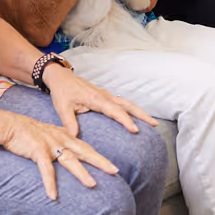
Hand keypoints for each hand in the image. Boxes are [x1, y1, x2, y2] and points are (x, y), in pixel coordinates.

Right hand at [0, 111, 116, 199]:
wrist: (10, 125)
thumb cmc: (29, 131)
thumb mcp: (49, 133)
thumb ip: (61, 140)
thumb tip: (70, 146)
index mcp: (65, 136)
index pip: (86, 147)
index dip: (99, 155)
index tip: (112, 165)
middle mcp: (62, 140)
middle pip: (85, 152)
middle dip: (101, 161)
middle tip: (115, 171)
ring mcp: (51, 145)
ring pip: (70, 161)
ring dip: (82, 173)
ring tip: (92, 185)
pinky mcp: (38, 152)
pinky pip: (46, 170)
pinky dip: (50, 183)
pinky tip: (53, 196)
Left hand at [43, 62, 157, 137]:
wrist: (60, 77)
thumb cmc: (62, 92)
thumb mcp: (62, 107)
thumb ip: (69, 123)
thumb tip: (74, 138)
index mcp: (96, 98)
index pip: (115, 111)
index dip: (126, 120)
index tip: (136, 130)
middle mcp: (104, 96)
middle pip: (128, 105)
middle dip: (142, 114)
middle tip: (154, 125)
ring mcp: (106, 95)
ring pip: (127, 102)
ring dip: (140, 112)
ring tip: (151, 122)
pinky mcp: (105, 96)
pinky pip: (122, 102)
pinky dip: (132, 109)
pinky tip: (136, 116)